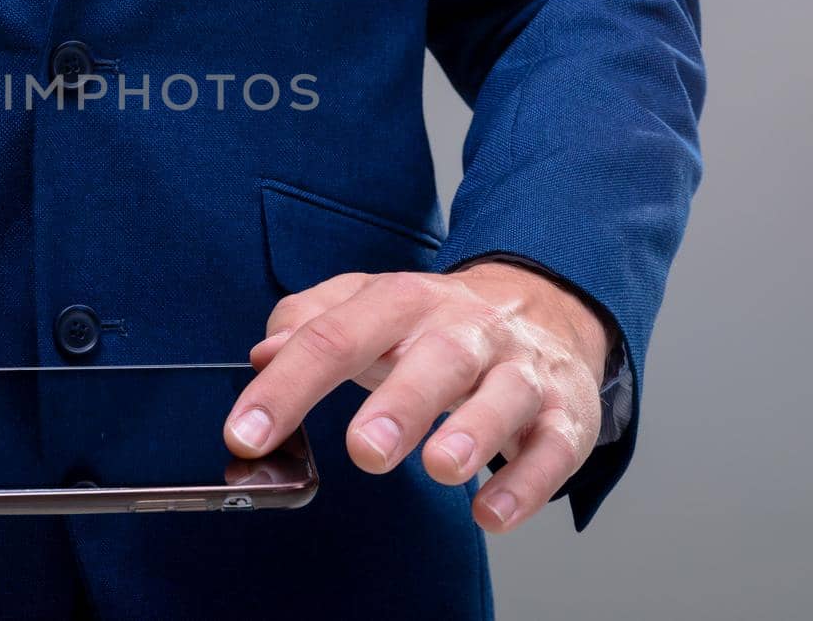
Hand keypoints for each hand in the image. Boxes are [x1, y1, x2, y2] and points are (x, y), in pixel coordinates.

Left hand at [224, 262, 611, 532]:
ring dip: (474, 432)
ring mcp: (521, 369)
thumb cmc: (434, 321)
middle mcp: (466, 329)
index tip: (246, 433)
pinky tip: (490, 512)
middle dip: (401, 403)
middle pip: (437, 357)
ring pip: (506, 395)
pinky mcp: (566, 413)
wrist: (543, 306)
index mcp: (403, 301)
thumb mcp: (367, 304)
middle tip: (364, 451)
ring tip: (440, 468)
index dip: (288, 385)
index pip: (337, 334)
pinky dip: (527, 483)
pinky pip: (555, 446)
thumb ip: (310, 322)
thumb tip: (264, 353)